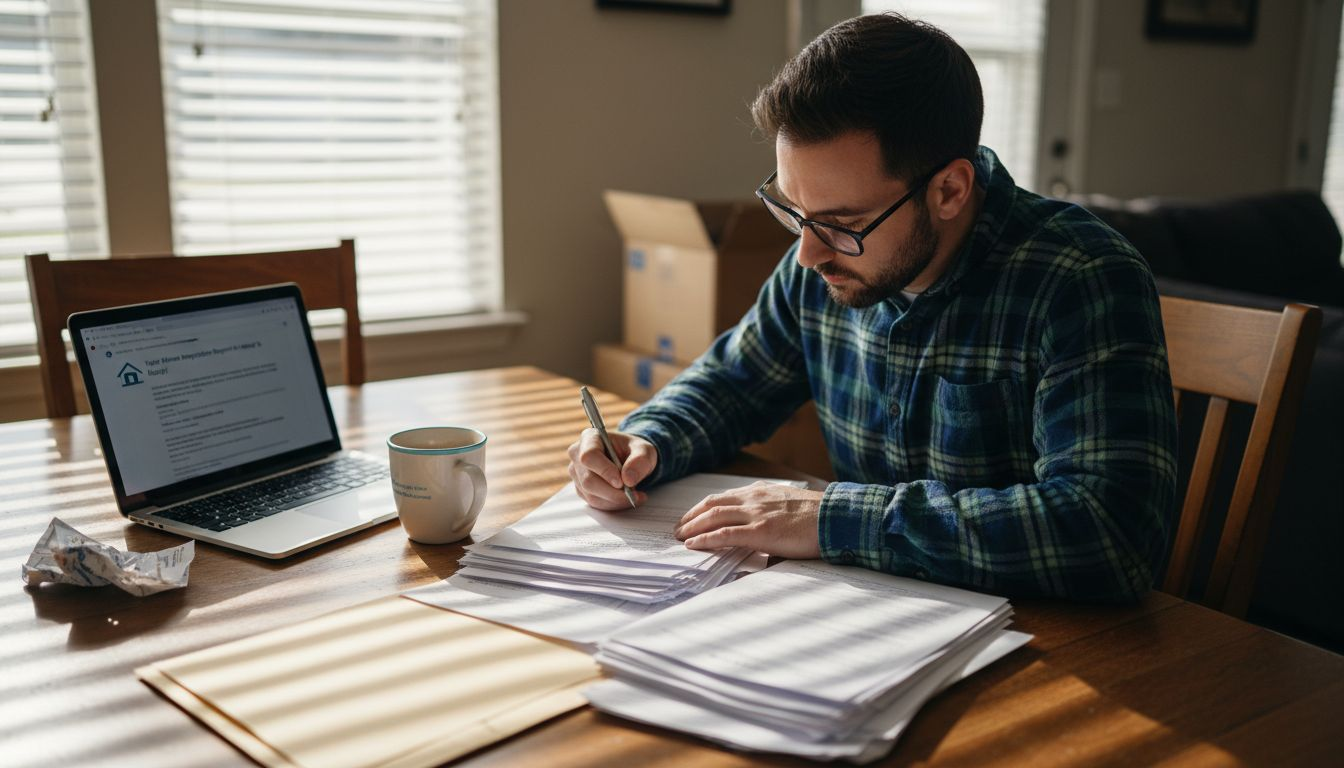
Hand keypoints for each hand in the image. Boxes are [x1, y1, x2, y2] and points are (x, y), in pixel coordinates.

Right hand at [566, 429, 657, 509]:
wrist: (629, 459)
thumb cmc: (634, 451)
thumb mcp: (644, 450)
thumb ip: (640, 460)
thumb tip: (628, 479)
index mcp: (590, 438)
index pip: (589, 456)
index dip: (604, 471)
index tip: (621, 482)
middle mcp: (578, 454)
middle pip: (588, 480)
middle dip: (613, 492)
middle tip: (633, 494)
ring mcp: (577, 473)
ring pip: (591, 494)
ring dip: (615, 500)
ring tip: (635, 496)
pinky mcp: (581, 488)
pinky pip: (594, 502)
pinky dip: (612, 504)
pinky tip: (625, 499)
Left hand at [674, 481, 823, 557]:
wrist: (837, 518)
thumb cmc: (819, 518)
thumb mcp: (789, 508)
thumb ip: (772, 516)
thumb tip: (764, 537)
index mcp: (762, 492)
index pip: (724, 497)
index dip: (703, 507)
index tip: (690, 517)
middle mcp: (755, 499)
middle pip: (712, 504)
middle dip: (691, 516)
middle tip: (677, 528)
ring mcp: (757, 514)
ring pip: (714, 517)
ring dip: (692, 527)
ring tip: (679, 537)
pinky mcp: (761, 531)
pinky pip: (724, 534)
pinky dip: (705, 538)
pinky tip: (693, 544)